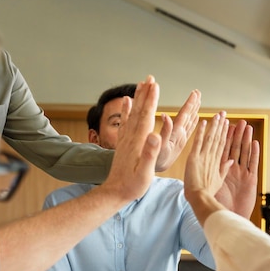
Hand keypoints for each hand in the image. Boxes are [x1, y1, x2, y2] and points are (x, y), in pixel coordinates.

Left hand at [102, 76, 161, 200]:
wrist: (114, 193)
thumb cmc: (132, 185)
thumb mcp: (144, 173)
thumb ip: (149, 154)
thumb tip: (155, 135)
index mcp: (138, 142)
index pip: (146, 116)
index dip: (151, 100)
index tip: (155, 85)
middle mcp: (131, 137)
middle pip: (139, 111)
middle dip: (146, 94)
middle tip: (150, 77)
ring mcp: (126, 139)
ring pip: (133, 114)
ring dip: (138, 98)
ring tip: (141, 84)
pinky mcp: (123, 143)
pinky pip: (125, 122)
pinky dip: (127, 110)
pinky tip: (127, 102)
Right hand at [155, 90, 200, 171]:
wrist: (150, 178)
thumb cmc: (152, 164)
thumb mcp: (157, 149)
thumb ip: (163, 132)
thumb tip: (166, 116)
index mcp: (175, 136)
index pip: (184, 116)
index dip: (190, 104)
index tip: (195, 93)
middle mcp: (179, 137)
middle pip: (189, 117)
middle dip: (193, 104)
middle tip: (198, 92)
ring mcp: (180, 141)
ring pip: (189, 123)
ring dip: (193, 111)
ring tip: (198, 101)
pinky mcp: (178, 145)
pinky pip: (188, 130)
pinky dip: (192, 122)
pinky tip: (195, 118)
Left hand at [184, 112, 231, 197]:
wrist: (200, 198)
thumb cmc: (208, 192)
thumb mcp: (219, 180)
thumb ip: (224, 168)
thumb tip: (231, 160)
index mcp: (217, 162)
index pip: (222, 144)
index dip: (224, 133)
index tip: (226, 123)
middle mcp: (212, 157)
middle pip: (218, 138)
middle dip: (220, 125)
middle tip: (223, 114)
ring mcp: (204, 156)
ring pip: (210, 137)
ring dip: (214, 125)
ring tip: (217, 115)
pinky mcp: (194, 158)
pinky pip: (198, 142)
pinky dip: (201, 131)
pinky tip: (203, 122)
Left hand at [215, 119, 259, 217]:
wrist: (227, 215)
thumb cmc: (218, 203)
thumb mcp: (214, 184)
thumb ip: (215, 171)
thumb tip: (212, 162)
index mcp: (222, 169)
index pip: (223, 149)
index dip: (224, 136)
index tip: (225, 124)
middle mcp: (234, 170)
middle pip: (235, 148)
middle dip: (236, 134)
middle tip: (238, 121)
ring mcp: (243, 174)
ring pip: (245, 153)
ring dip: (246, 139)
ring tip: (247, 127)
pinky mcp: (250, 179)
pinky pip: (253, 163)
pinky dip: (255, 153)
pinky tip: (256, 142)